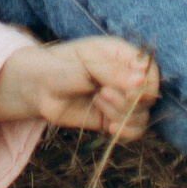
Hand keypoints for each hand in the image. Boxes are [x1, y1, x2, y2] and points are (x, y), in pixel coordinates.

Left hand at [0, 35, 159, 138]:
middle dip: (130, 101)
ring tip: (97, 102)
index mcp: (121, 55)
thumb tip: (141, 79)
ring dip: (124, 115)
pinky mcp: (113, 118)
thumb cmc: (56, 69)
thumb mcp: (81, 68)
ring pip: (143, 115)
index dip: (146, 84)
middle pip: (149, 95)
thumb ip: (110, 73)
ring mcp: (120, 99)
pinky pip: (133, 131)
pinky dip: (126, 132)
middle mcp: (125, 76)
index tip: (130, 93)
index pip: (150, 70)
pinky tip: (108, 127)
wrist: (36, 89)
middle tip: (101, 94)